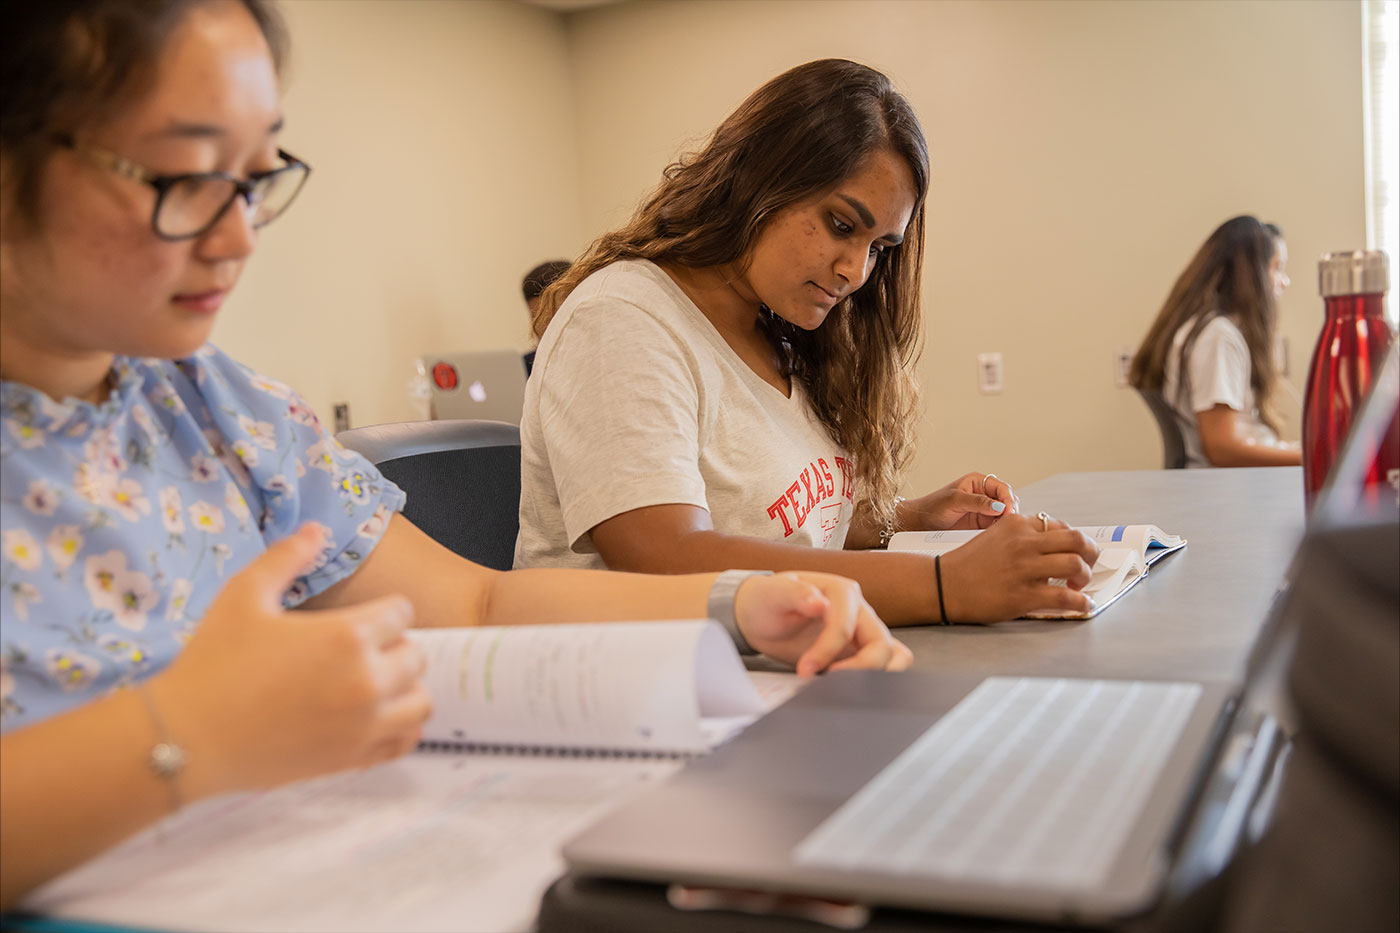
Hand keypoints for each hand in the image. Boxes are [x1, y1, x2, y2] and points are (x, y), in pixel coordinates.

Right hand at [148, 525, 431, 799]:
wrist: (186, 737)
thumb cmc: (213, 662)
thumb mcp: (244, 594)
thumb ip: (287, 557)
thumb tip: (317, 529)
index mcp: (348, 637)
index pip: (402, 613)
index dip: (382, 611)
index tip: (358, 619)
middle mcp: (367, 682)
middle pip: (416, 656)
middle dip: (393, 648)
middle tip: (358, 651)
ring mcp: (363, 726)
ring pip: (420, 702)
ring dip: (404, 689)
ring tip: (371, 683)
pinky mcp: (352, 759)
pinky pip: (403, 742)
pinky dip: (399, 728)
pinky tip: (371, 717)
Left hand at [732, 572, 912, 676]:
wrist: (762, 616)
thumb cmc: (768, 601)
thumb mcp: (772, 593)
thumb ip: (795, 594)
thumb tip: (819, 603)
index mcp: (841, 591)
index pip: (845, 628)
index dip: (826, 652)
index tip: (804, 671)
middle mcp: (860, 610)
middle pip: (880, 644)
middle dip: (857, 669)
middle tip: (827, 684)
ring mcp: (865, 631)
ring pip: (894, 656)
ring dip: (876, 676)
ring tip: (844, 687)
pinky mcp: (862, 650)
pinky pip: (889, 664)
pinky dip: (880, 679)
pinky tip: (853, 688)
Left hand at [906, 472, 1019, 530]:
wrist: (920, 523)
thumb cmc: (933, 506)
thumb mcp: (955, 501)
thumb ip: (977, 502)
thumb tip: (999, 506)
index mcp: (978, 482)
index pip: (1002, 488)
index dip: (1008, 499)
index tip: (1007, 511)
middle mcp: (984, 494)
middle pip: (1007, 501)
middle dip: (1010, 510)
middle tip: (1006, 522)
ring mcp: (984, 510)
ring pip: (1004, 514)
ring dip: (1006, 521)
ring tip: (1000, 529)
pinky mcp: (981, 524)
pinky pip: (996, 526)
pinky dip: (1000, 530)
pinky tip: (996, 534)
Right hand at [936, 512, 1099, 620]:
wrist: (943, 585)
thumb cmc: (968, 564)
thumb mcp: (995, 536)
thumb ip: (1023, 536)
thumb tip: (1054, 545)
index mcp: (1016, 524)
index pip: (1060, 526)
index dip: (1074, 541)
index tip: (1077, 551)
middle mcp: (1023, 542)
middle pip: (1077, 540)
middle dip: (1091, 553)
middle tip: (1088, 565)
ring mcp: (1024, 569)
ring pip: (1076, 565)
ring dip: (1085, 576)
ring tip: (1080, 585)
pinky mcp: (1024, 595)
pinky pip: (1066, 597)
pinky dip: (1082, 602)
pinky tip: (1083, 605)